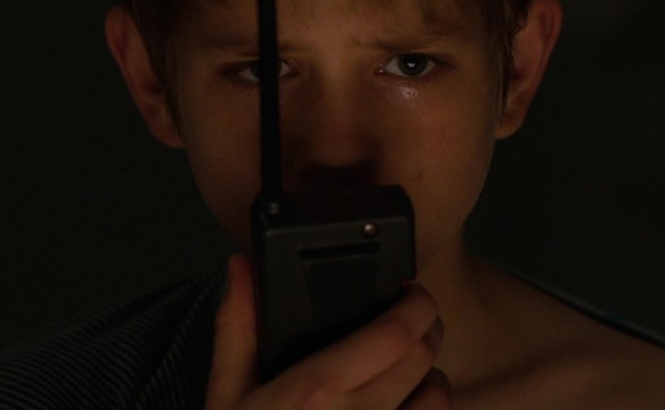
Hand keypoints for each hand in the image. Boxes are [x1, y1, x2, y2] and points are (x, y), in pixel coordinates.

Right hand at [205, 254, 450, 408]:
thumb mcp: (226, 394)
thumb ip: (238, 326)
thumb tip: (243, 268)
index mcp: (315, 392)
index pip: (393, 335)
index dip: (415, 304)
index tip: (411, 292)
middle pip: (422, 357)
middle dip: (427, 328)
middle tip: (413, 320)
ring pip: (438, 397)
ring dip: (430, 375)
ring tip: (408, 370)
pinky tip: (404, 409)